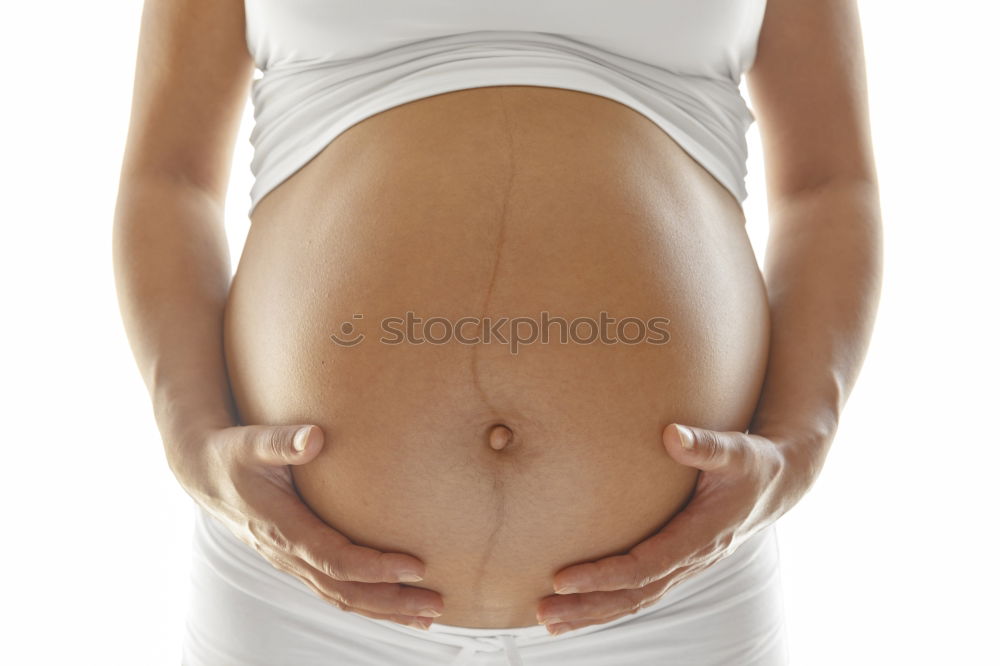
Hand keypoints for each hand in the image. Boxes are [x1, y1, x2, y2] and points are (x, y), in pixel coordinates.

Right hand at [165, 422, 444, 629]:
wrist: (203, 474)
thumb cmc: (232, 453)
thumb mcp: (250, 442)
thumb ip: (281, 440)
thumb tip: (314, 436)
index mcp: (282, 527)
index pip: (334, 559)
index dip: (375, 567)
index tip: (415, 566)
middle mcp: (287, 553)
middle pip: (344, 590)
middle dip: (392, 600)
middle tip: (436, 602)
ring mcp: (292, 562)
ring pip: (341, 597)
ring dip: (385, 609)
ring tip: (429, 615)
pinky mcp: (298, 561)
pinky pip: (335, 590)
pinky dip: (368, 602)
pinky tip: (397, 606)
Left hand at [535, 423, 826, 634]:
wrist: (778, 485)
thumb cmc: (754, 463)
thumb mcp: (737, 450)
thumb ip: (705, 445)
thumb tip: (671, 434)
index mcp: (703, 536)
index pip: (646, 566)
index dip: (604, 576)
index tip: (562, 578)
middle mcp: (694, 559)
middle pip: (635, 594)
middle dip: (588, 605)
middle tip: (544, 611)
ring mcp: (686, 566)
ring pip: (636, 600)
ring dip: (593, 612)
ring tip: (549, 620)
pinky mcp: (678, 562)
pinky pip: (641, 592)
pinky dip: (608, 604)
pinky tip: (577, 609)